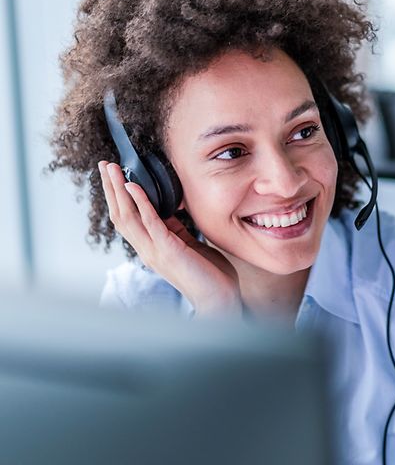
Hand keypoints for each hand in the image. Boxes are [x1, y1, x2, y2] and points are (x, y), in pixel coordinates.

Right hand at [98, 161, 240, 316]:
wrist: (219, 300)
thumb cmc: (207, 274)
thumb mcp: (188, 244)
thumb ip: (176, 229)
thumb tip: (171, 209)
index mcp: (151, 247)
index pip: (127, 218)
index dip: (118, 196)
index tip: (114, 174)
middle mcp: (147, 249)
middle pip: (120, 214)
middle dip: (111, 188)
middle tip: (104, 164)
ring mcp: (155, 251)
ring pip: (127, 216)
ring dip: (118, 190)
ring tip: (112, 169)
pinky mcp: (168, 250)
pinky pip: (150, 223)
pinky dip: (140, 203)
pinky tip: (134, 186)